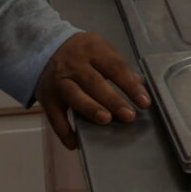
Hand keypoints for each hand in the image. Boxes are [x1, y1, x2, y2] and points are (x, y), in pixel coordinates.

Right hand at [38, 32, 151, 146]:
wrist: (46, 48)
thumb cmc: (82, 52)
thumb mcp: (101, 50)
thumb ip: (118, 67)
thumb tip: (139, 85)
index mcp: (92, 49)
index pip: (115, 67)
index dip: (130, 85)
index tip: (144, 102)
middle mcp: (73, 64)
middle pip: (94, 82)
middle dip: (113, 100)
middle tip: (129, 116)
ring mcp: (58, 81)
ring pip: (74, 96)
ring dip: (90, 109)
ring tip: (106, 120)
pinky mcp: (46, 98)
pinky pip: (55, 117)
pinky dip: (65, 132)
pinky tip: (77, 143)